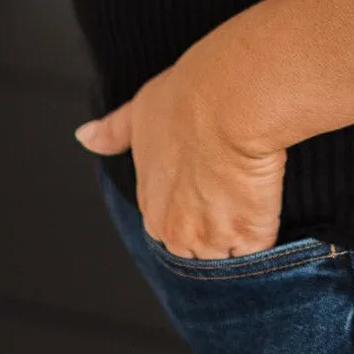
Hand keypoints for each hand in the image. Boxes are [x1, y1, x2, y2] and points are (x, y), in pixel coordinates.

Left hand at [73, 39, 287, 258]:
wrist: (229, 100)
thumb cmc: (187, 98)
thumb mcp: (141, 110)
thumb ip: (114, 131)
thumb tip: (84, 136)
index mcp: (152, 206)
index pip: (171, 224)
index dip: (193, 204)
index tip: (208, 181)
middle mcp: (176, 232)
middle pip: (198, 249)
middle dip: (215, 229)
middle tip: (232, 189)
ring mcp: (213, 240)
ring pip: (228, 256)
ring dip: (240, 237)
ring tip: (253, 198)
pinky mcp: (251, 237)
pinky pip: (260, 250)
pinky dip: (266, 232)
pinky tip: (269, 203)